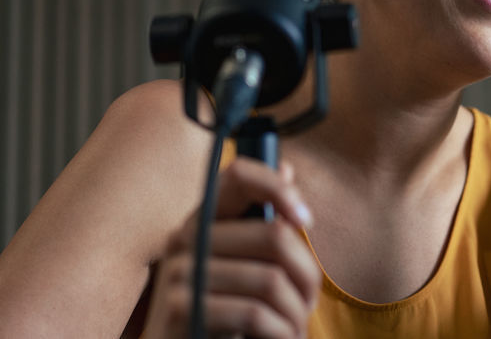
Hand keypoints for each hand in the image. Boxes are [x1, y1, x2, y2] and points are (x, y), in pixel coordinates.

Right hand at [143, 158, 320, 338]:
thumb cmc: (216, 312)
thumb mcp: (238, 264)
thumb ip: (258, 223)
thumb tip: (287, 168)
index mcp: (201, 219)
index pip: (239, 175)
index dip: (278, 187)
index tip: (306, 219)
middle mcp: (185, 238)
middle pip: (274, 234)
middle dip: (306, 274)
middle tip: (310, 301)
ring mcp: (180, 274)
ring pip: (271, 280)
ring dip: (296, 312)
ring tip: (296, 328)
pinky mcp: (182, 309)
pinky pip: (254, 313)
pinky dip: (281, 331)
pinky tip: (282, 338)